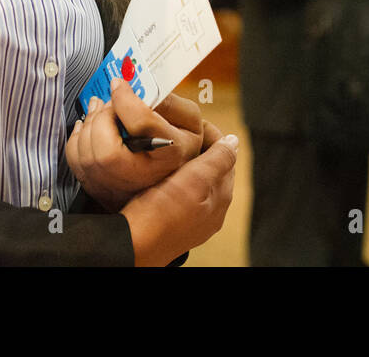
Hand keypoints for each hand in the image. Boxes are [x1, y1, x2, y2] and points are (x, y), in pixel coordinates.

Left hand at [65, 80, 203, 211]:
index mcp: (169, 155)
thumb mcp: (189, 120)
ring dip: (89, 124)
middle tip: (110, 101)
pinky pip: (77, 163)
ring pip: (87, 157)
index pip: (140, 125)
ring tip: (99, 108)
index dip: (124, 100)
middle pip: (106, 151)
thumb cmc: (180, 144)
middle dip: (102, 117)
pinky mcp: (100, 189)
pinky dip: (78, 138)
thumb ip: (168, 103)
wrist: (177, 175)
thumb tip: (136, 89)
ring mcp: (119, 187)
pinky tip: (89, 125)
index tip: (119, 84)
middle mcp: (142, 178)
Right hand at [120, 125, 237, 265]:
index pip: (225, 155)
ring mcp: (193, 217)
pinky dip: (174, 176)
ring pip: (194, 178)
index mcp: (221, 197)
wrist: (133, 245)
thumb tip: (234, 141)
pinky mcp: (174, 220)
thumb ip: (218, 160)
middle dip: (199, 147)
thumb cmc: (162, 215)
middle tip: (178, 131)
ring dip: (185, 161)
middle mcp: (211, 209)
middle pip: (211, 167)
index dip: (212, 135)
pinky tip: (160, 172)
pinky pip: (180, 190)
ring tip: (167, 148)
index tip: (193, 123)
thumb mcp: (194, 180)